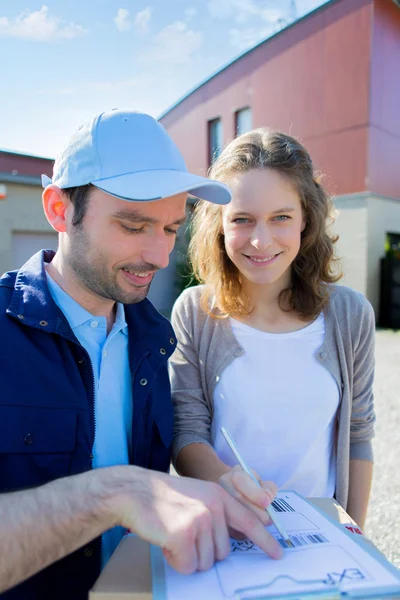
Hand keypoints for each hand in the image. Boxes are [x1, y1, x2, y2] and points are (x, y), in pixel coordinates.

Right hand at [102, 466, 282, 574]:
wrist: (135, 492)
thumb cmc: (163, 498)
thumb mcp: (197, 496)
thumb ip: (216, 514)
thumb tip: (227, 547)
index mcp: (219, 497)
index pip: (249, 522)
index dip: (264, 540)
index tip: (278, 554)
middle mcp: (214, 507)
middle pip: (222, 553)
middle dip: (202, 552)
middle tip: (183, 533)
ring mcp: (200, 520)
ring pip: (205, 563)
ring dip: (187, 557)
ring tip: (172, 533)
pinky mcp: (184, 535)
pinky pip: (188, 566)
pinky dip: (176, 560)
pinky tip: (166, 540)